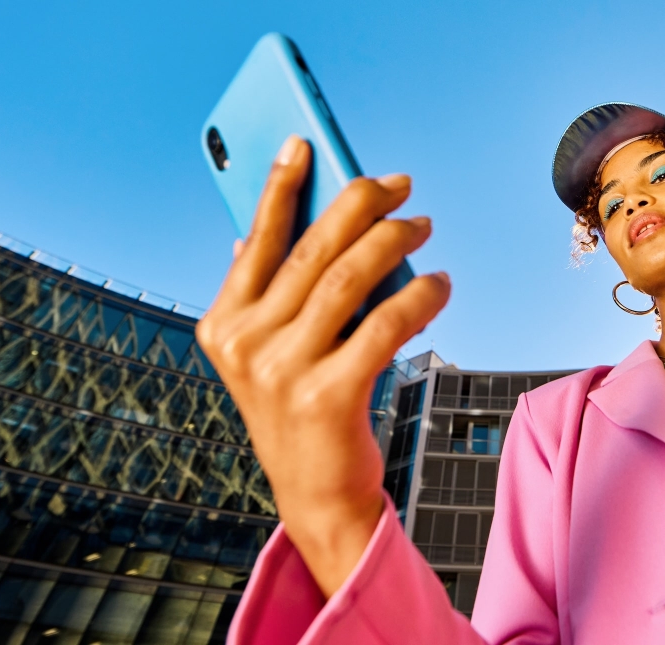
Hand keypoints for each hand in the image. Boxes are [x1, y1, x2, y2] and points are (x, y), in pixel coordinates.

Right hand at [196, 135, 449, 596]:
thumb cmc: (304, 411)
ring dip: (395, 241)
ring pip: (350, 279)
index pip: (256, 239)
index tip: (305, 142)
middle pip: (312, 251)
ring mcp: (281, 372)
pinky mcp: (327, 396)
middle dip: (361, 205)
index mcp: (223, 325)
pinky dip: (421, 296)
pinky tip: (441, 284)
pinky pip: (385, 324)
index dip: (280, 186)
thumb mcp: (272, 353)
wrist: (318, 496)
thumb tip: (264, 230)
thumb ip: (267, 297)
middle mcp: (244, 344)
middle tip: (401, 184)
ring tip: (424, 225)